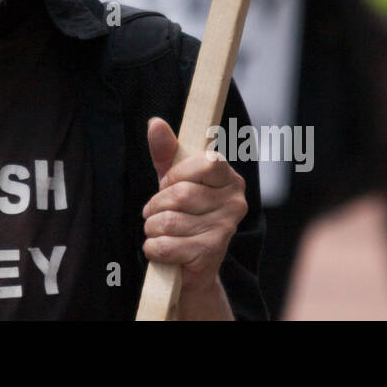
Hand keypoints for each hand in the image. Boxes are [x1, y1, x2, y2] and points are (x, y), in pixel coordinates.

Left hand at [142, 117, 247, 290]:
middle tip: (154, 212)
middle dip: (156, 204)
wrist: (192, 263)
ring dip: (152, 227)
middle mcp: (235, 203)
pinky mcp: (210, 254)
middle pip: (180, 194)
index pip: (206, 162)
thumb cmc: (184, 212)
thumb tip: (155, 123)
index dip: (177, 174)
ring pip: (169, 221)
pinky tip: (159, 247)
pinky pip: (166, 245)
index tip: (169, 184)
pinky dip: (153, 247)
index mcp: (229, 178)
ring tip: (158, 230)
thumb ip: (166, 151)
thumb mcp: (174, 178)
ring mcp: (225, 230)